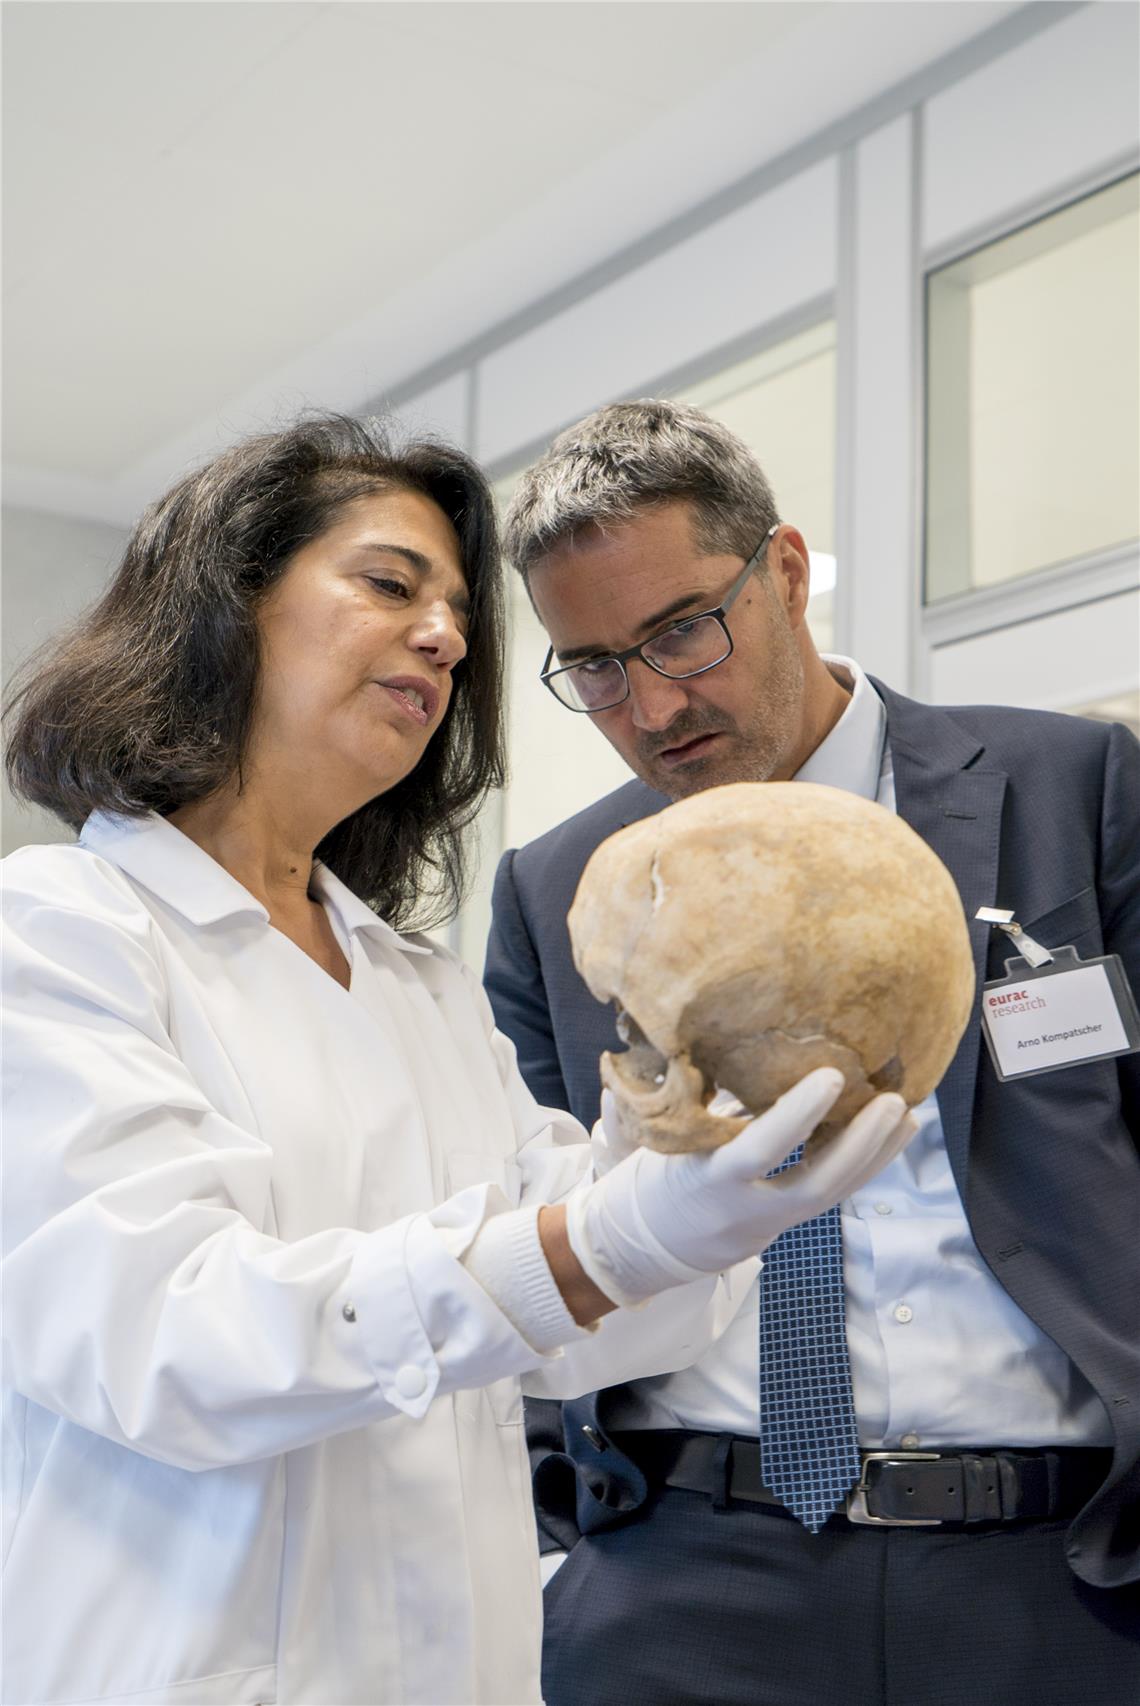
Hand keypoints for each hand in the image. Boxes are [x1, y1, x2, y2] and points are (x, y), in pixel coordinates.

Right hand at [566, 1068, 916, 1307]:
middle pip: (819, 1185)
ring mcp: (770, 1224)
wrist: (641, 1248)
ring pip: (834, 1195)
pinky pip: (830, 1196)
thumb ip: (700, 1109)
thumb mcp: (664, 1144)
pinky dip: (861, 1165)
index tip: (831, 1076)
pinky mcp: (783, 1224)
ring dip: (875, 1155)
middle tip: (895, 1102)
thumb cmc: (649, 1179)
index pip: (760, 1149)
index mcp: (708, 1181)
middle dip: (862, 1144)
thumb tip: (736, 1049)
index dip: (797, 1114)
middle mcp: (747, 1210)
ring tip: (908, 1114)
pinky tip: (887, 1138)